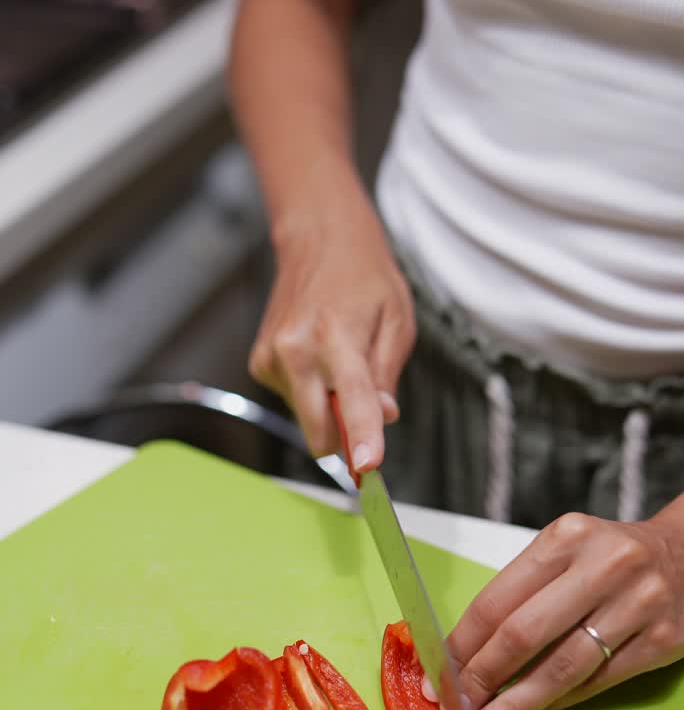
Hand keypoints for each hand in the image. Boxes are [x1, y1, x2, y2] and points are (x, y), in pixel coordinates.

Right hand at [250, 183, 415, 469]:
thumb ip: (387, 375)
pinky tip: (317, 356)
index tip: (366, 468)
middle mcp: (296, 349)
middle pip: (320, 428)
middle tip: (368, 416)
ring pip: (308, 418)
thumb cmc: (364, 278)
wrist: (319, 241)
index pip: (352, 399)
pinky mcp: (259, 363)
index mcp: (337, 336)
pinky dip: (311, 390)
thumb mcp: (398, 322)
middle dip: (345, 436)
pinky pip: (294, 400)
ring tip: (340, 358)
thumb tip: (383, 418)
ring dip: (329, 405)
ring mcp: (272, 357)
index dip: (362, 438)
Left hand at [447, 496, 683, 709]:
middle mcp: (605, 565)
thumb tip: (465, 651)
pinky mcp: (662, 640)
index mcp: (567, 537)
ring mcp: (638, 603)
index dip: (461, 645)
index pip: (498, 600)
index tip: (438, 676)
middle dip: (481, 679)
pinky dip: (558, 703)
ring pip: (562, 667)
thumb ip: (524, 591)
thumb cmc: (618, 557)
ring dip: (516, 705)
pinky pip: (597, 681)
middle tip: (456, 709)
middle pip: (524, 634)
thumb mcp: (570, 550)